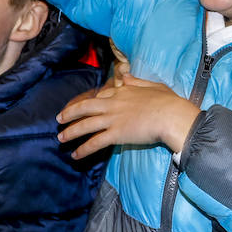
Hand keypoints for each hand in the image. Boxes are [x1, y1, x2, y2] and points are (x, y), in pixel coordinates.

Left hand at [58, 75, 200, 159]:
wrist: (171, 116)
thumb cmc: (168, 101)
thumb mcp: (153, 86)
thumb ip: (137, 82)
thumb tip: (125, 76)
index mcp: (123, 91)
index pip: (102, 95)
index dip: (92, 102)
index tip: (86, 106)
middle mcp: (113, 104)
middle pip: (85, 108)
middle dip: (70, 114)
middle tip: (59, 120)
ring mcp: (112, 119)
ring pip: (85, 125)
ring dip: (71, 132)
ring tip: (61, 139)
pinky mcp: (115, 134)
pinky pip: (95, 142)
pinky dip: (83, 149)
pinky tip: (75, 155)